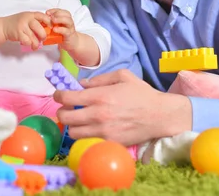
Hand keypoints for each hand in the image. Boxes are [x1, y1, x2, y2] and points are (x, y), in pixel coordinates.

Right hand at [2, 11, 50, 49]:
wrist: (4, 26)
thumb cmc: (17, 23)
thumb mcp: (27, 18)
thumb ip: (36, 20)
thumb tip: (48, 28)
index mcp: (30, 15)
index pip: (43, 16)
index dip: (49, 22)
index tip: (51, 27)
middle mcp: (26, 19)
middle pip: (39, 28)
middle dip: (43, 35)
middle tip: (43, 39)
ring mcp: (22, 26)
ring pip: (34, 37)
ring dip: (36, 43)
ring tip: (36, 45)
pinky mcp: (18, 34)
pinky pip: (27, 41)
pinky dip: (29, 44)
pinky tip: (29, 44)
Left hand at [46, 8, 77, 50]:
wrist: (71, 43)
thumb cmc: (62, 34)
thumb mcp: (56, 26)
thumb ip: (51, 23)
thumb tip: (41, 20)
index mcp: (65, 18)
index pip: (61, 11)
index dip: (54, 10)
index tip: (47, 12)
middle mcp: (69, 22)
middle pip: (66, 14)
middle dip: (57, 13)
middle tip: (49, 16)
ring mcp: (70, 28)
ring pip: (68, 21)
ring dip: (60, 19)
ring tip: (53, 20)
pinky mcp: (70, 35)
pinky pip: (66, 31)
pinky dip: (60, 29)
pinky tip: (54, 29)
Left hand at [54, 69, 191, 145]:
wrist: (160, 116)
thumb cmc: (142, 94)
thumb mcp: (122, 76)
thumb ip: (98, 79)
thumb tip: (81, 84)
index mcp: (99, 96)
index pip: (66, 97)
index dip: (58, 95)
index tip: (59, 94)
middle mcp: (98, 115)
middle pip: (65, 117)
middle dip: (61, 111)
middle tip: (67, 108)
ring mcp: (103, 131)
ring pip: (72, 132)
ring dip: (72, 125)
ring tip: (79, 119)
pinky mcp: (109, 143)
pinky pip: (87, 141)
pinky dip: (84, 136)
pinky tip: (90, 129)